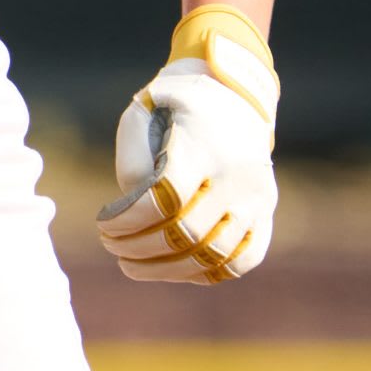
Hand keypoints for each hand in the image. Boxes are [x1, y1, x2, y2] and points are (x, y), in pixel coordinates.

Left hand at [94, 5, 277, 283]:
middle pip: (186, 233)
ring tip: (131, 263)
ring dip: (165, 269)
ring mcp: (258, 198)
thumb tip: (133, 211)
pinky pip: (241, 261)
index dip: (127, 221)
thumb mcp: (143, 113)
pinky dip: (203, 274)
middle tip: (111, 245)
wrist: (234, 97)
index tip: (104, 224)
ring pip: (212, 255)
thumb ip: (132, 158)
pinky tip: (171, 268)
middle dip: (139, 247)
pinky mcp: (266, 215)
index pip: (164, 199)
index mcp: (204, 146)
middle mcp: (238, 175)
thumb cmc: (175, 107)